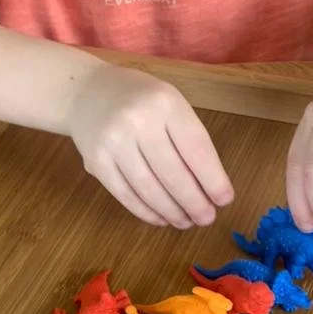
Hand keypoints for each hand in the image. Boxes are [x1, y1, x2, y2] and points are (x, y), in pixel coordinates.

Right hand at [68, 64, 233, 227]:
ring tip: (186, 222)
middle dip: (194, 202)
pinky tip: (161, 218)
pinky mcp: (95, 161)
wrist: (87, 91)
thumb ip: (188, 138)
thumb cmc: (140, 100)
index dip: (213, 179)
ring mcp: (113, 142)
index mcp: (165, 103)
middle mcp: (138, 121)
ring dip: (171, 211)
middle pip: (173, 173)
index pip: (196, 149)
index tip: (225, 199)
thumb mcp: (170, 103)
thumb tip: (209, 187)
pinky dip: (145, 211)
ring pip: (148, 189)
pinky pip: (125, 194)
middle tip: (207, 219)